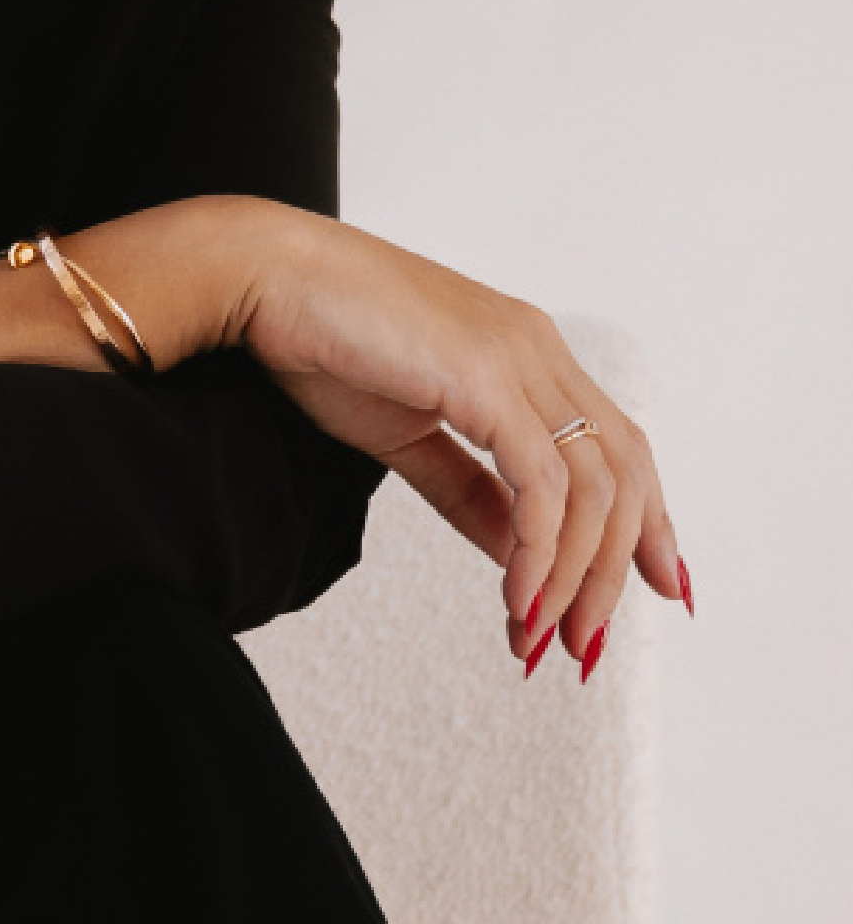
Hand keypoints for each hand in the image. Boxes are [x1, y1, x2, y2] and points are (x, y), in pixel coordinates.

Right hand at [237, 205, 686, 668]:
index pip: (616, 444)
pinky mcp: (485, 378)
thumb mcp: (407, 436)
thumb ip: (470, 492)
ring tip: (540, 640)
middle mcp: (535, 349)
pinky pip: (540, 485)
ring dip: (574, 578)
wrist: (260, 277)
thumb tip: (520, 553)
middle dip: (616, 569)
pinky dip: (538, 553)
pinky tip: (515, 601)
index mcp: (523, 352)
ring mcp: (516, 359)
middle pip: (624, 472)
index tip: (663, 584)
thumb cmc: (318, 340)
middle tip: (585, 646)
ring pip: (593, 488)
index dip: (649, 519)